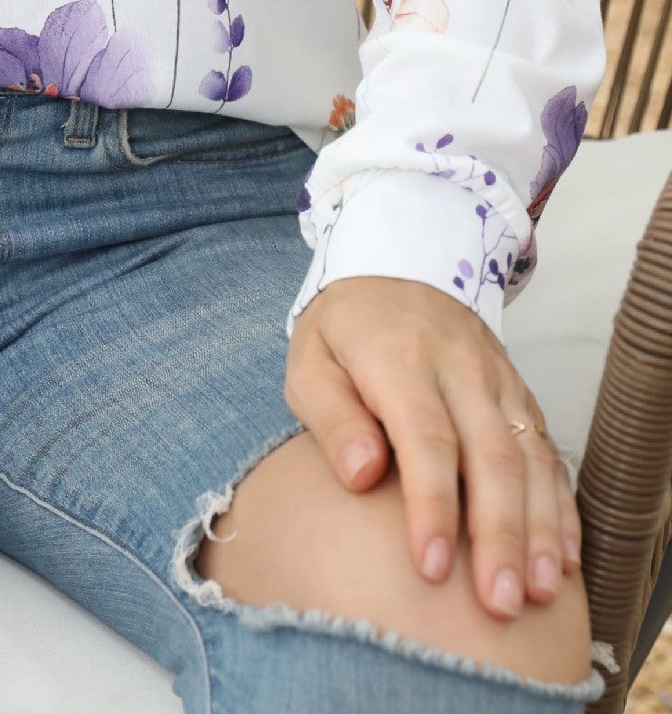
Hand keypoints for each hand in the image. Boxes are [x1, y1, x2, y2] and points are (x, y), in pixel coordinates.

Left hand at [286, 275, 579, 619]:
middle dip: (499, 535)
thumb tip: (361, 475)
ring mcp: (498, 379)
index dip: (432, 506)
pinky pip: (547, 453)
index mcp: (400, 357)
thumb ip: (332, 417)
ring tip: (537, 594)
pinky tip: (561, 558)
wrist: (392, 270)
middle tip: (498, 602)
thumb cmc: (342, 333)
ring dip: (538, 530)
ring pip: (529, 458)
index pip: (426, 438)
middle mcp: (459, 366)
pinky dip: (560, 507)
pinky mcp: (520, 395)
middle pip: (491, 456)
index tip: (430, 567)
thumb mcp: (310, 362)